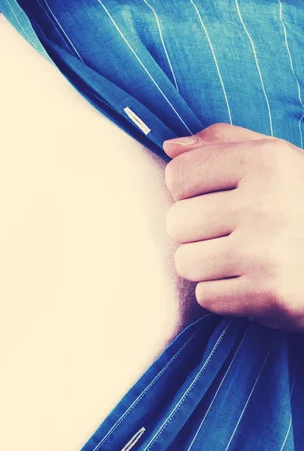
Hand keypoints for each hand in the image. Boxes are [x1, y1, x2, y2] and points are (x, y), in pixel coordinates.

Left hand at [162, 123, 303, 332]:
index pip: (177, 175)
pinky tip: (253, 281)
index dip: (191, 189)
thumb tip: (170, 146)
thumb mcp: (276, 159)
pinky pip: (206, 297)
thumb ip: (223, 143)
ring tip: (243, 257)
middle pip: (175, 222)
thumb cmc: (301, 203)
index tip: (220, 196)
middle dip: (197, 230)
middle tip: (234, 232)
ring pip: (185, 263)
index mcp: (267, 161)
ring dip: (207, 265)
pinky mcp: (270, 295)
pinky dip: (224, 295)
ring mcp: (268, 253)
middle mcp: (267, 204)